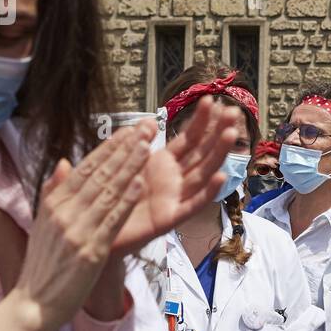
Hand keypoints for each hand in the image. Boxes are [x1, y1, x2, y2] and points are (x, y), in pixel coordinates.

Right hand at [10, 125, 149, 330]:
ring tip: (148, 146)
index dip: (107, 148)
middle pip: (99, 174)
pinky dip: (126, 200)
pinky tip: (139, 183)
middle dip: (124, 149)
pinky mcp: (91, 251)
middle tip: (146, 129)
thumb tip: (66, 162)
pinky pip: (112, 220)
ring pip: (108, 192)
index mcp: (54, 204)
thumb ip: (54, 192)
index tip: (127, 130)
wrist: (35, 303)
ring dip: (130, 167)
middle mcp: (65, 213)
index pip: (84, 168)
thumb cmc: (43, 264)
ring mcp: (77, 231)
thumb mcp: (43, 224)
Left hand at [109, 101, 237, 260]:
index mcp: (163, 163)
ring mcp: (174, 198)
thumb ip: (135, 143)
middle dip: (217, 132)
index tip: (210, 100)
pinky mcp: (169, 218)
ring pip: (202, 174)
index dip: (200, 121)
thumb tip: (149, 120)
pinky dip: (207, 192)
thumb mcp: (121, 163)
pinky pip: (192, 204)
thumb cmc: (109, 197)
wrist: (97, 231)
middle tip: (233, 112)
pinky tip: (220, 177)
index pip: (187, 138)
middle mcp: (174, 179)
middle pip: (201, 153)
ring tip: (230, 134)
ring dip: (217, 155)